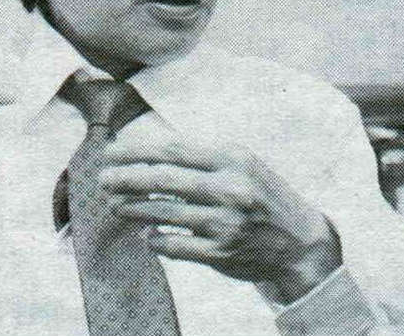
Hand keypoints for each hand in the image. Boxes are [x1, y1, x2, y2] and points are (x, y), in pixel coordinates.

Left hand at [99, 132, 341, 303]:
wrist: (300, 242)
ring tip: (115, 205)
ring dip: (132, 208)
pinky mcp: (220, 253)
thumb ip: (201, 157)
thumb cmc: (263, 195)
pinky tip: (146, 233)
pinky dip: (155, 239)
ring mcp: (224, 223)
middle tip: (103, 179)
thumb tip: (150, 152)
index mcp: (232, 159)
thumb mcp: (241, 164)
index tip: (111, 152)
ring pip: (163, 213)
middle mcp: (229, 188)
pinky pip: (174, 245)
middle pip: (163, 180)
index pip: (172, 150)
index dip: (136, 151)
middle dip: (126, 178)